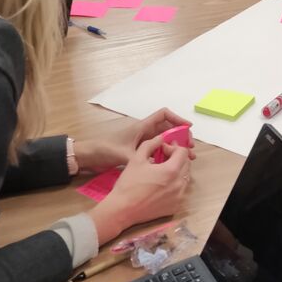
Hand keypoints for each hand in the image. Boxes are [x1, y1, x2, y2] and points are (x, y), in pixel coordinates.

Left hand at [73, 108, 193, 172]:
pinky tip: (173, 163)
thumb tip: (157, 165)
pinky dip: (168, 153)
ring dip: (176, 146)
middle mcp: (144, 131)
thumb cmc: (106, 150)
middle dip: (181, 136)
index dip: (177, 118)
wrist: (90, 155)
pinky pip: (158, 148)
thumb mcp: (123, 155)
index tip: (188, 128)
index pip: (163, 115)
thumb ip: (140, 159)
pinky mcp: (140, 149)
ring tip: (187, 157)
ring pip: (165, 139)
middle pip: (168, 128)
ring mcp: (143, 140)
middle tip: (190, 148)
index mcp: (142, 127)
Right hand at [89, 136, 193, 245]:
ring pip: (185, 178)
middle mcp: (179, 184)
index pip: (183, 152)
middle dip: (177, 158)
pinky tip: (162, 185)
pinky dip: (175, 185)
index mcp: (171, 171)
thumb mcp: (137, 158)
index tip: (163, 150)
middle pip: (186, 164)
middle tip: (163, 158)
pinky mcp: (175, 207)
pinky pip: (181, 191)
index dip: (173, 148)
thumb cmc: (128, 184)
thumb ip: (151, 144)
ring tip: (162, 171)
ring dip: (177, 171)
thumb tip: (161, 138)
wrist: (122, 210)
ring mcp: (179, 197)